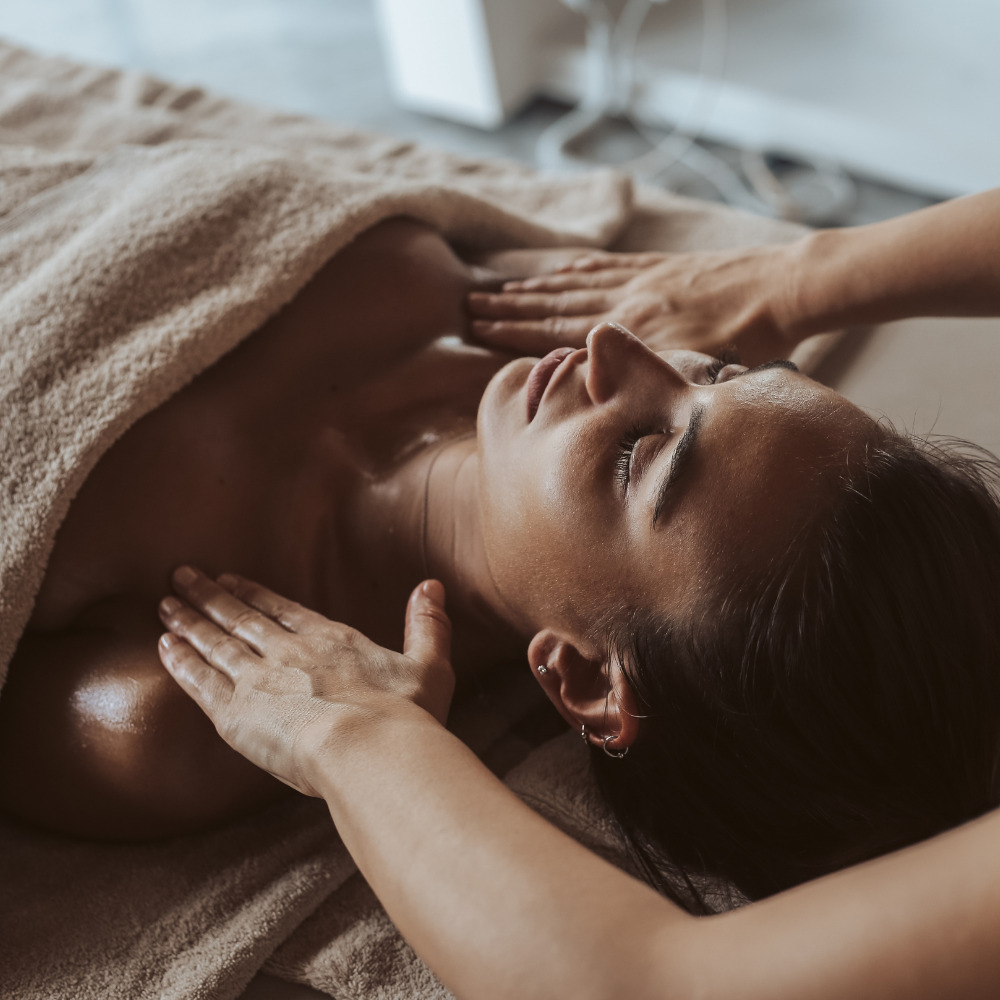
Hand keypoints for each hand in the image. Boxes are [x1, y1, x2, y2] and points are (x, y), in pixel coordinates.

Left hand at [157, 568, 454, 796]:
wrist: (369, 749)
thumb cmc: (404, 716)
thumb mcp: (430, 667)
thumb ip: (428, 625)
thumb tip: (432, 586)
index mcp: (330, 640)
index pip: (281, 610)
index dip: (253, 593)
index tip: (230, 578)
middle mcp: (289, 652)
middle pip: (240, 618)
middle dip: (210, 596)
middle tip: (181, 577)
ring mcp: (259, 679)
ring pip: (215, 643)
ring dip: (188, 622)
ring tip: (165, 605)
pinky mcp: (236, 713)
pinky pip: (200, 682)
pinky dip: (181, 662)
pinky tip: (166, 647)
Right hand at [467, 246, 799, 366]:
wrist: (786, 289)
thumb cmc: (748, 341)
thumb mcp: (694, 372)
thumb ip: (643, 377)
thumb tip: (594, 387)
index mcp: (629, 330)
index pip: (558, 330)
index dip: (514, 330)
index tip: (477, 327)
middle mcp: (626, 300)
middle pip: (555, 303)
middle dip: (510, 308)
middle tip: (470, 307)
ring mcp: (641, 279)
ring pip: (574, 282)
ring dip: (533, 286)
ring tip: (499, 287)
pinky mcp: (659, 266)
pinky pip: (605, 265)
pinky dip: (574, 267)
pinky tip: (558, 266)